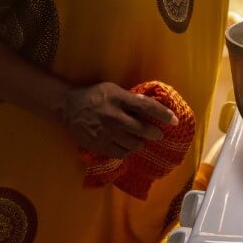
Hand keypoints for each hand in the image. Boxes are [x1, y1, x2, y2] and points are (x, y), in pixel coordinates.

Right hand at [59, 82, 178, 159]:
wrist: (68, 108)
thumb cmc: (94, 96)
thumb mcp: (113, 90)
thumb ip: (131, 99)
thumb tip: (152, 105)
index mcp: (118, 99)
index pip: (146, 107)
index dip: (163, 114)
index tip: (174, 120)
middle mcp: (113, 117)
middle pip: (141, 129)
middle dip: (154, 133)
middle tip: (158, 134)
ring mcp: (105, 133)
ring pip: (132, 144)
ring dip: (140, 144)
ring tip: (140, 141)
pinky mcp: (99, 145)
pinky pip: (120, 153)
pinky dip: (127, 151)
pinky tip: (127, 147)